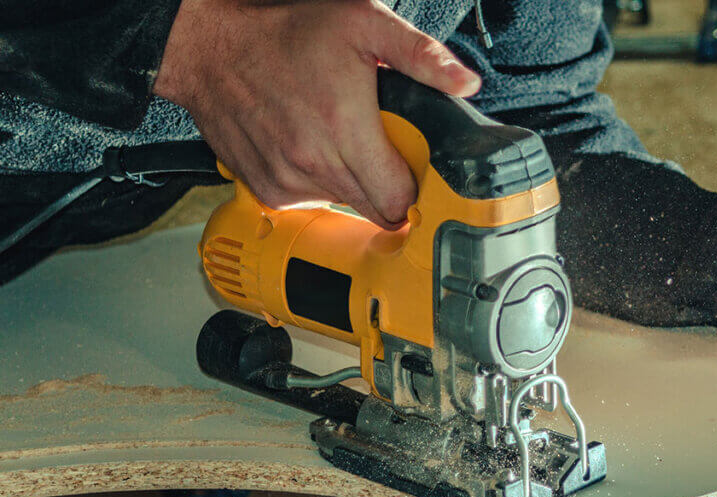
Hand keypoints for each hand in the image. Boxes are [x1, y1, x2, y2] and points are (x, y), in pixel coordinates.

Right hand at [154, 0, 480, 226]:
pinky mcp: (267, 192)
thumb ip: (420, 55)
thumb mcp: (362, 24)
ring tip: (339, 139)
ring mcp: (288, 183)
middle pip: (376, 211)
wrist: (210, 49)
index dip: (414, 188)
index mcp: (345, 131)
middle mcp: (315, 164)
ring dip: (352, 184)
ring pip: (344, 207)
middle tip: (382, 151)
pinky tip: (309, 147)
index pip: (400, 200)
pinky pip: (311, 204)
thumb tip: (466, 81)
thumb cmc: (283, 34)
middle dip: (387, 188)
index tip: (413, 169)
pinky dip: (318, 184)